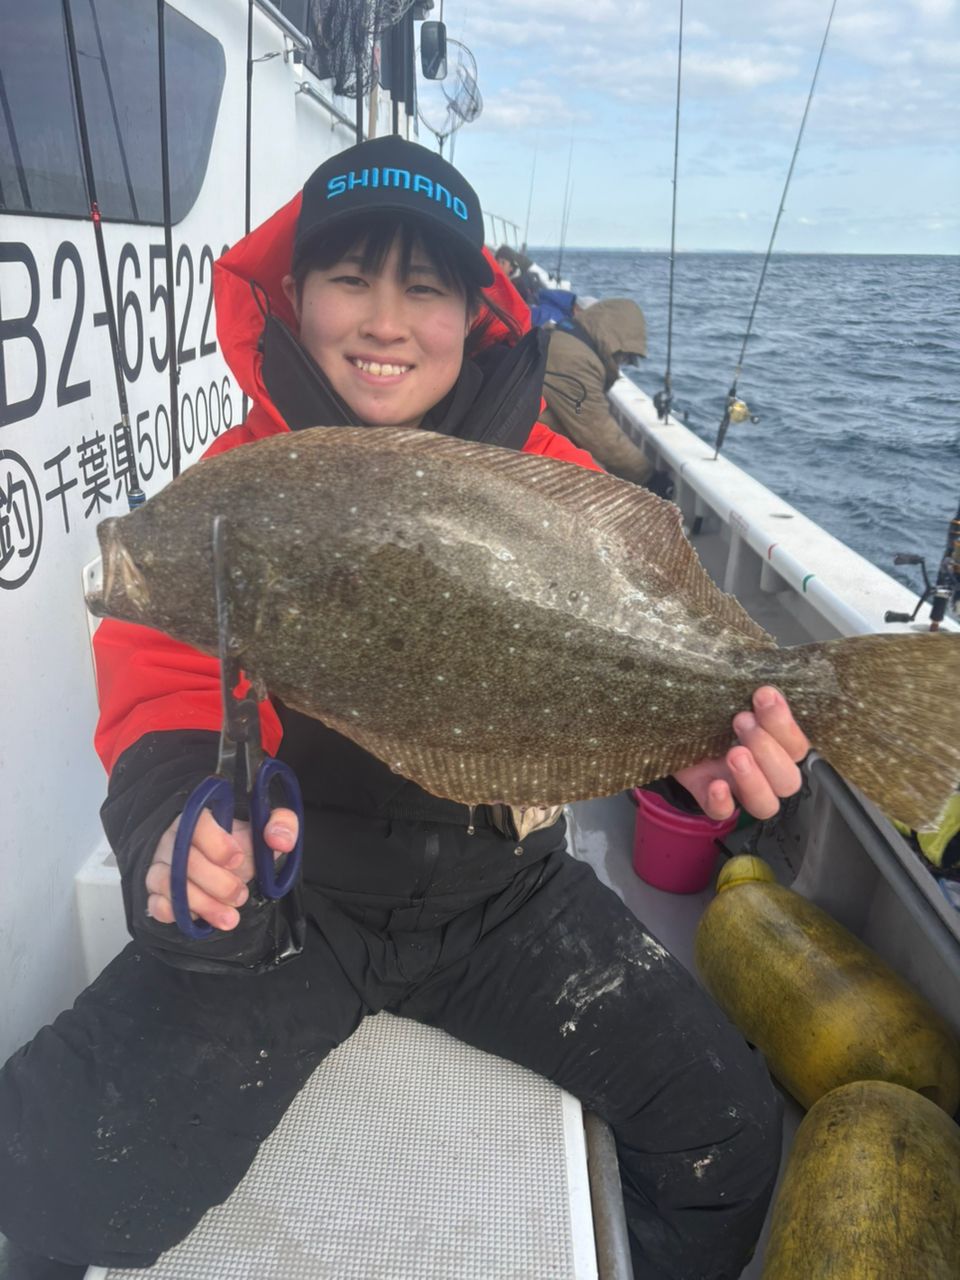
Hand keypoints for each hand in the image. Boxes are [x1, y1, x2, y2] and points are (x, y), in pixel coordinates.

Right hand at [145, 806, 299, 930]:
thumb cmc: (241, 844)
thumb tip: (279, 839)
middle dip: (217, 883)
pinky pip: (156, 904)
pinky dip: (176, 914)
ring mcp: (162, 865)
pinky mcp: (157, 891)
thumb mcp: (266, 829)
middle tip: (240, 895)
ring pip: (168, 884)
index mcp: (201, 818)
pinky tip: (199, 920)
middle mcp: (175, 840)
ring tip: (229, 917)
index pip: (198, 824)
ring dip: (202, 904)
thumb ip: (282, 824)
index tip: (238, 859)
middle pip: (185, 860)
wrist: (225, 864)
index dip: (216, 844)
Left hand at [674, 687, 809, 821]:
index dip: (786, 725)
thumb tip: (751, 655)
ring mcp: (737, 787)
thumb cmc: (708, 700)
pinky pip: (723, 814)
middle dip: (768, 749)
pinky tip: (715, 784)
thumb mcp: (727, 687)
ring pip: (766, 804)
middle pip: (788, 780)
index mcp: (776, 742)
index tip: (763, 694)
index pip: (799, 747)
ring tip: (733, 753)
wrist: (667, 715)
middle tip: (741, 720)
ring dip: (754, 779)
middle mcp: (763, 769)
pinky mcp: (708, 796)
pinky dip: (723, 802)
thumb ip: (743, 681)